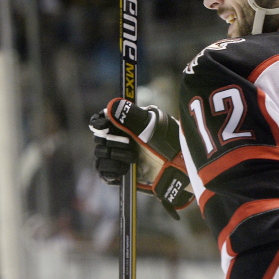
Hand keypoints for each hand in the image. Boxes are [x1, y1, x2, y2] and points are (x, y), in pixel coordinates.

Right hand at [89, 98, 192, 218]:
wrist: (178, 168)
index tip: (104, 127)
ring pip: (101, 155)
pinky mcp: (120, 172)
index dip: (99, 122)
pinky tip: (124, 170)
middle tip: (129, 144)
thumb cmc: (168, 143)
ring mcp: (119, 155)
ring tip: (133, 158)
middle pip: (100, 138)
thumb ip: (131, 116)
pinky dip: (111, 171)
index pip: (102, 118)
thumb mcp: (152, 126)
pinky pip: (104, 172)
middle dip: (112, 142)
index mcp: (126, 122)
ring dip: (114, 157)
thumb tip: (111, 106)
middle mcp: (120, 137)